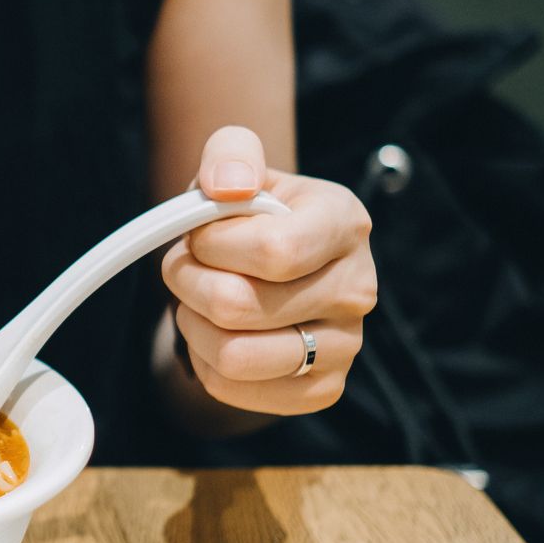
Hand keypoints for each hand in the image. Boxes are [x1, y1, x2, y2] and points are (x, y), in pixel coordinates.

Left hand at [160, 125, 376, 415]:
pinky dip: (205, 362)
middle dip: (187, 282)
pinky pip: (235, 388)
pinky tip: (216, 333)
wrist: (267, 273)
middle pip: (239, 305)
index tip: (199, 235)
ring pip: (233, 356)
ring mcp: (347, 344)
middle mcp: (358, 287)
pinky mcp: (324, 389)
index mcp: (344, 223)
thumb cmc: (249, 216)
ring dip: (192, 325)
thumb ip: (230, 153)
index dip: (213, 246)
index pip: (273, 250)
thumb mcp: (238, 168)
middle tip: (185, 267)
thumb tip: (227, 185)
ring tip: (197, 300)